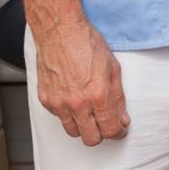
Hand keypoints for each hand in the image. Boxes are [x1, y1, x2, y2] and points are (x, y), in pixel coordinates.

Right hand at [34, 19, 129, 144]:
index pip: (110, 130)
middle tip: (105, 123)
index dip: (118, 133)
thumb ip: (118, 98)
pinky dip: (68, 114)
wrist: (59, 31)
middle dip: (101, 134)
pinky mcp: (46, 100)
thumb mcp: (113, 68)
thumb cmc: (86, 44)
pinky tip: (73, 99)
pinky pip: (59, 117)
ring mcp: (59, 103)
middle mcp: (77, 103)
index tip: (120, 130)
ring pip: (73, 132)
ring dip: (83, 126)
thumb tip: (122, 119)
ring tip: (89, 112)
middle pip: (91, 139)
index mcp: (98, 95)